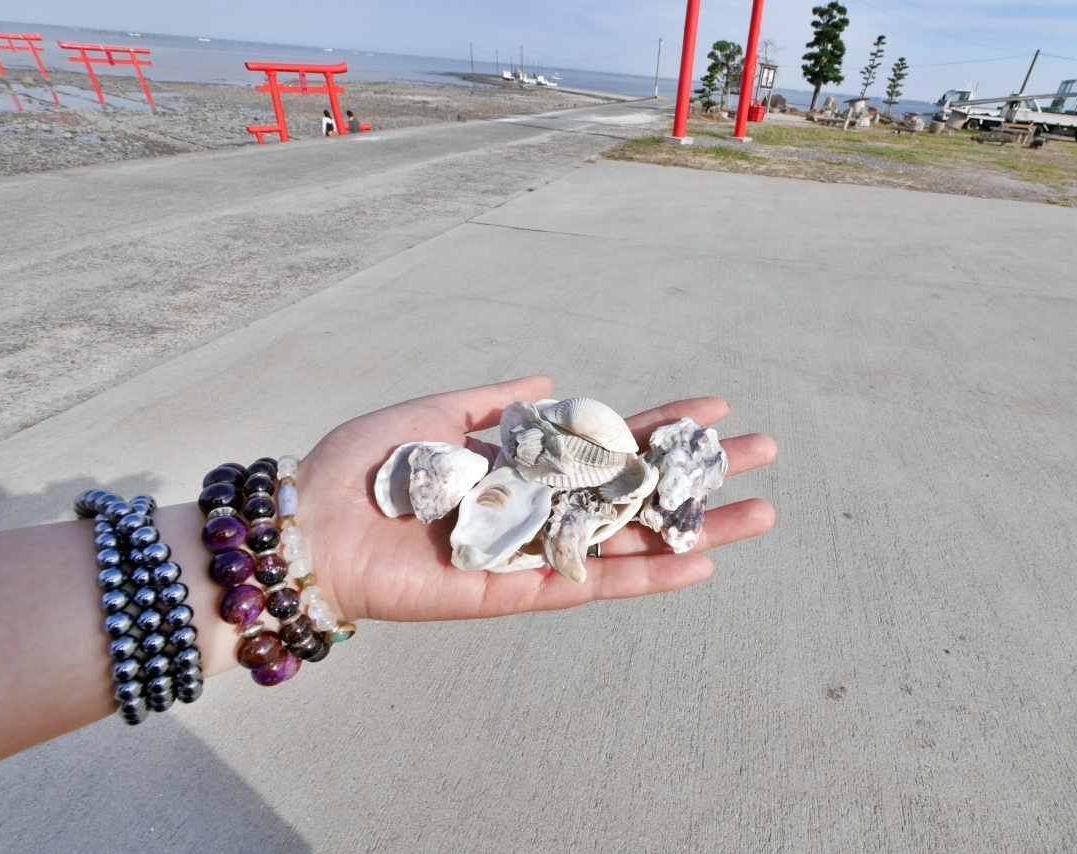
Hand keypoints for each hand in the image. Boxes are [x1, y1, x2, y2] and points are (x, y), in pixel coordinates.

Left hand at [296, 377, 776, 622]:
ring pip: (631, 541)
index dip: (663, 422)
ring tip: (763, 512)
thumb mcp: (431, 415)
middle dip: (702, 472)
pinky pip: (589, 585)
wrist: (309, 527)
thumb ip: (489, 404)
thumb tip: (543, 381)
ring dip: (697, 528)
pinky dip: (644, 579)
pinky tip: (697, 566)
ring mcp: (533, 550)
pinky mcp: (515, 590)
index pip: (609, 440)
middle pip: (638, 490)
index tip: (716, 403)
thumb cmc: (363, 468)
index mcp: (524, 464)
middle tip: (767, 452)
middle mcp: (540, 507)